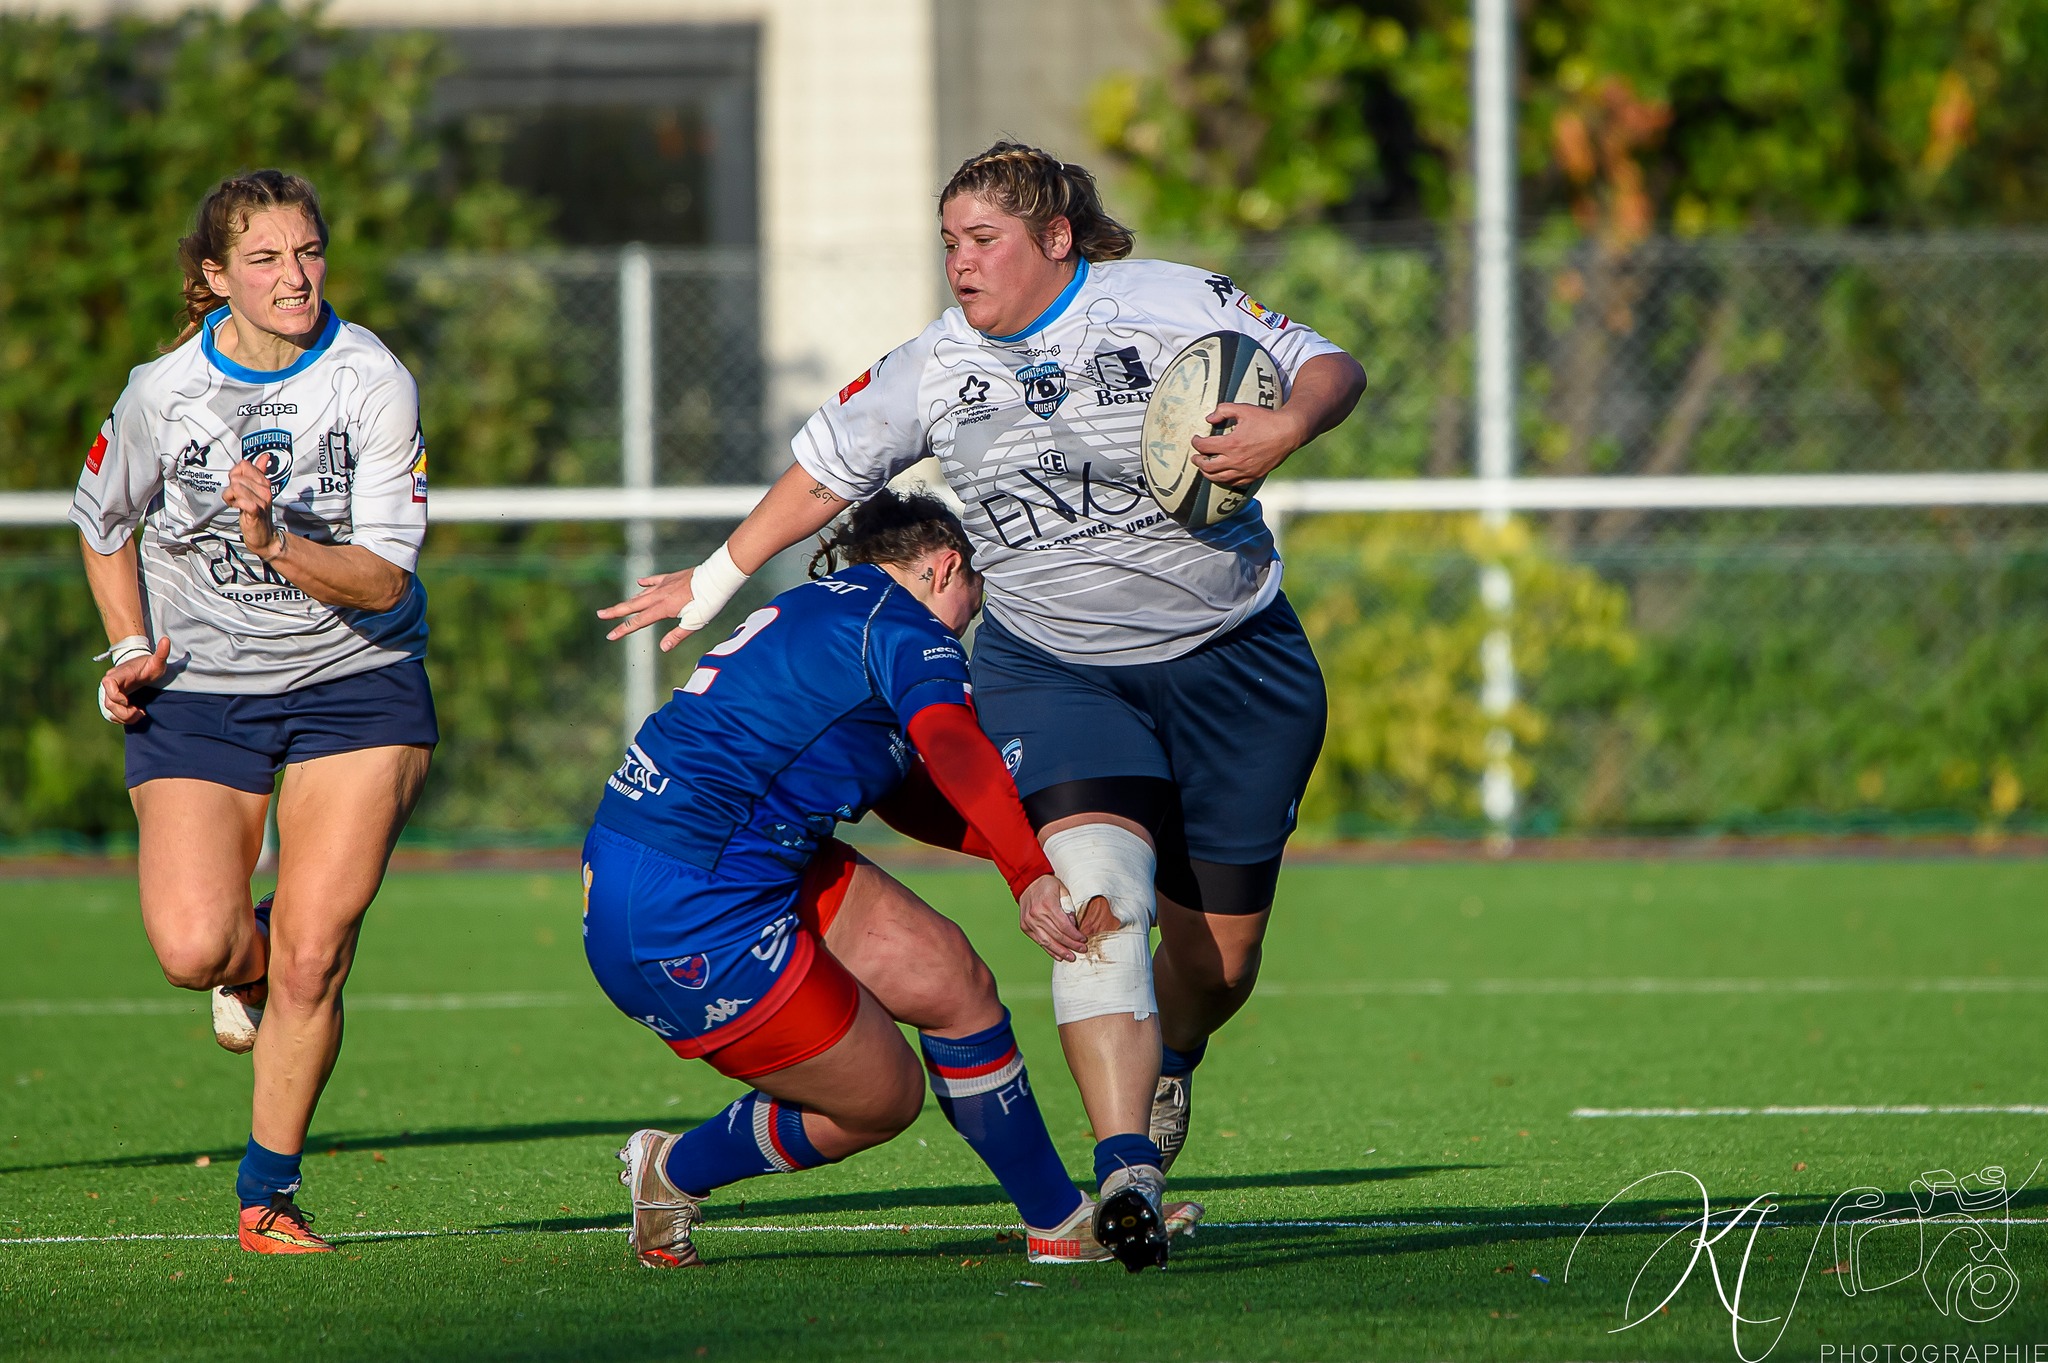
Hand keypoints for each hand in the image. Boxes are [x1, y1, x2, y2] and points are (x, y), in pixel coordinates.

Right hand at [100, 637, 169, 723]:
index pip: (108, 683)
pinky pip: (111, 714)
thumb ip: (161, 653)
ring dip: (123, 717)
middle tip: (140, 713)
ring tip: (139, 714)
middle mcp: (111, 684)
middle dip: (123, 712)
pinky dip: (122, 718)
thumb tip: (167, 639)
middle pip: (108, 702)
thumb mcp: (157, 661)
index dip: (115, 695)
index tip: (129, 702)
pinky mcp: (113, 700)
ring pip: (108, 710)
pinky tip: (136, 714)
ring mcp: (110, 693)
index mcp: (120, 674)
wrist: (140, 668)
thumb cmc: (148, 665)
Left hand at [222, 459, 280, 559]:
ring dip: (231, 497)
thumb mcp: (258, 490)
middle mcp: (265, 490)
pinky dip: (236, 504)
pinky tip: (239, 509)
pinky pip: (242, 500)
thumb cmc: (258, 513)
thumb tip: (264, 457)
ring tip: (237, 504)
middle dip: (231, 488)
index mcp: (264, 482)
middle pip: (237, 477)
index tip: (238, 485)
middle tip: (236, 498)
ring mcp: (262, 500)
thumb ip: (260, 472)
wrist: (264, 535)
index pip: (244, 465)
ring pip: (236, 488)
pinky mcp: (256, 511)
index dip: (235, 474)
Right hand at [598, 568, 698, 651]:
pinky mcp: (671, 577)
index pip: (638, 622)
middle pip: (632, 605)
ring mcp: (664, 584)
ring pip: (642, 594)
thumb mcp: (695, 623)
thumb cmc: (708, 602)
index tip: (610, 635)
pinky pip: (654, 580)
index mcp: (663, 608)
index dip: (623, 630)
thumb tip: (663, 648)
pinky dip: (645, 583)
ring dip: (629, 601)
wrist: (717, 577)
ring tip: (618, 607)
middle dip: (615, 611)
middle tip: (600, 614)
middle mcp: (659, 595)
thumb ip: (677, 635)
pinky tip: (639, 583)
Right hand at [1018, 874, 1087, 961]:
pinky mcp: (1025, 926)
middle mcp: (1036, 915)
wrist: (1027, 881)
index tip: (1084, 940)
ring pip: (1047, 942)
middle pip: (1057, 935)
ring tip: (1071, 958)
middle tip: (1082, 950)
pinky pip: (1038, 941)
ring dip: (1061, 951)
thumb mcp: (1062, 890)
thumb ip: (1069, 908)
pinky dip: (1049, 949)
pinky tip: (1058, 955)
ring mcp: (1029, 922)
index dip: (1075, 935)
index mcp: (1047, 905)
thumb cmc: (1047, 885)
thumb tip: (1073, 926)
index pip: (1064, 926)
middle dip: (1071, 945)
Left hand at [1188, 402, 1308, 485]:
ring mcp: (1245, 471)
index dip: (1196, 442)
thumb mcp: (1243, 409)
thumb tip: (1208, 419)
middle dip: (1197, 461)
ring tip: (1204, 467)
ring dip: (1207, 473)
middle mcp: (1236, 460)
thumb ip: (1223, 411)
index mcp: (1231, 444)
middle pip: (1207, 466)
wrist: (1288, 432)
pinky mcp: (1253, 476)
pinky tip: (1221, 474)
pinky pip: (1233, 483)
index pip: (1204, 447)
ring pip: (1218, 478)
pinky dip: (1223, 479)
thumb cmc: (1266, 419)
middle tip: (1195, 456)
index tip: (1195, 439)